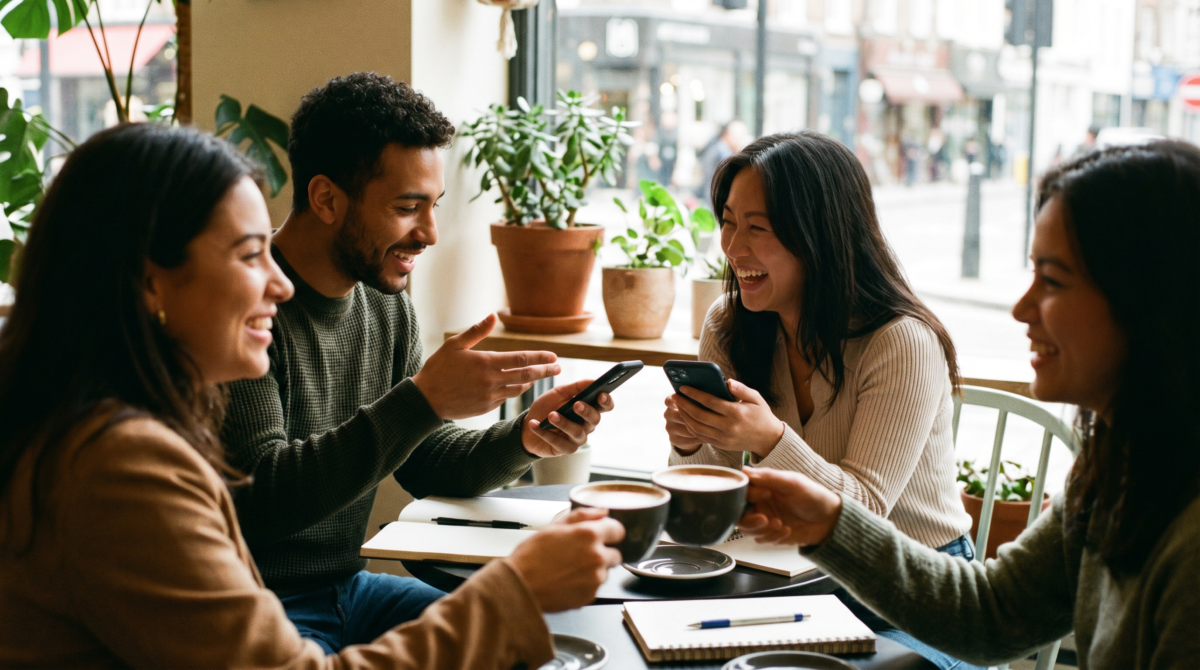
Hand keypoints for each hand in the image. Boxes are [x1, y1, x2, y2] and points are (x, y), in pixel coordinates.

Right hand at [412, 313, 559, 419]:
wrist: (426, 399)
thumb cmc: (438, 368)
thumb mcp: (455, 345)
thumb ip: (477, 331)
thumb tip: (492, 316)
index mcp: (486, 362)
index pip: (522, 359)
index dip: (540, 358)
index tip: (554, 357)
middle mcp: (492, 380)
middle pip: (527, 375)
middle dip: (545, 371)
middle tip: (558, 369)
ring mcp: (490, 396)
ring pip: (519, 389)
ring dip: (531, 383)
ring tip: (539, 376)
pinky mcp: (486, 407)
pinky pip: (505, 398)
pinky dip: (514, 391)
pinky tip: (517, 386)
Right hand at [509, 507, 623, 612]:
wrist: (519, 586)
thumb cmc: (531, 556)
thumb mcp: (554, 527)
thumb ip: (582, 516)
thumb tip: (602, 511)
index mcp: (589, 535)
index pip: (618, 530)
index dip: (610, 532)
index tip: (604, 536)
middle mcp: (596, 557)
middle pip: (615, 554)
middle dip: (602, 553)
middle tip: (580, 555)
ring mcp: (595, 579)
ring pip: (605, 572)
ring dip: (595, 570)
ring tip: (570, 569)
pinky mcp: (590, 596)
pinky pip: (595, 587)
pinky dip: (586, 585)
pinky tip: (568, 581)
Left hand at [521, 379, 614, 457]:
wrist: (527, 425)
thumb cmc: (547, 407)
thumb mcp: (558, 393)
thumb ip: (575, 387)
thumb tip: (593, 381)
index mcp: (588, 409)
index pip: (605, 406)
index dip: (606, 401)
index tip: (601, 394)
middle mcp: (586, 425)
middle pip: (594, 420)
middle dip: (587, 411)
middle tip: (576, 404)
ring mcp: (577, 438)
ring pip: (577, 432)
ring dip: (564, 423)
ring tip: (550, 415)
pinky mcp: (565, 449)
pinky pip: (559, 443)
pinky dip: (545, 433)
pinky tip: (534, 424)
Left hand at [669, 379, 784, 457]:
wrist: (768, 439)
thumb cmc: (761, 415)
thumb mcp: (756, 398)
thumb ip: (741, 389)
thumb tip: (727, 381)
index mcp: (736, 413)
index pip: (710, 402)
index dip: (694, 394)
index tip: (683, 387)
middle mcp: (728, 427)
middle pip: (699, 416)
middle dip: (684, 405)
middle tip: (674, 397)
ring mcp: (724, 438)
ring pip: (697, 428)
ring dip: (684, 417)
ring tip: (678, 407)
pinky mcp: (721, 445)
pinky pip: (701, 437)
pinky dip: (691, 427)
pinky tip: (686, 418)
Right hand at [738, 467, 841, 546]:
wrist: (830, 520)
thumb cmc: (814, 496)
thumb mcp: (793, 483)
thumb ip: (769, 477)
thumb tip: (745, 472)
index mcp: (762, 486)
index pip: (741, 490)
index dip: (747, 495)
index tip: (764, 495)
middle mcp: (760, 503)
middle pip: (738, 513)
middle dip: (749, 520)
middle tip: (764, 519)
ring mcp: (765, 519)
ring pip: (747, 529)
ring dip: (761, 530)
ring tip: (779, 524)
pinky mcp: (771, 534)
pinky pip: (761, 539)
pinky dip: (773, 537)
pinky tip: (787, 531)